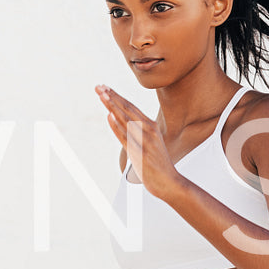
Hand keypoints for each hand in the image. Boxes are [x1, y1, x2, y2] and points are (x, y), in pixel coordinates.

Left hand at [96, 83, 183, 200]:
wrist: (169, 181)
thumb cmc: (157, 163)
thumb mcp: (149, 141)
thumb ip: (135, 131)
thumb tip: (114, 119)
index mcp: (151, 125)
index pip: (130, 106)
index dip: (116, 96)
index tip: (105, 87)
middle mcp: (148, 129)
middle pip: (126, 109)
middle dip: (111, 96)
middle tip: (98, 86)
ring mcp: (144, 141)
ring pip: (125, 119)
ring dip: (112, 106)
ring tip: (101, 95)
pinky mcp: (140, 153)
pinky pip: (125, 137)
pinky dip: (116, 126)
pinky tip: (109, 116)